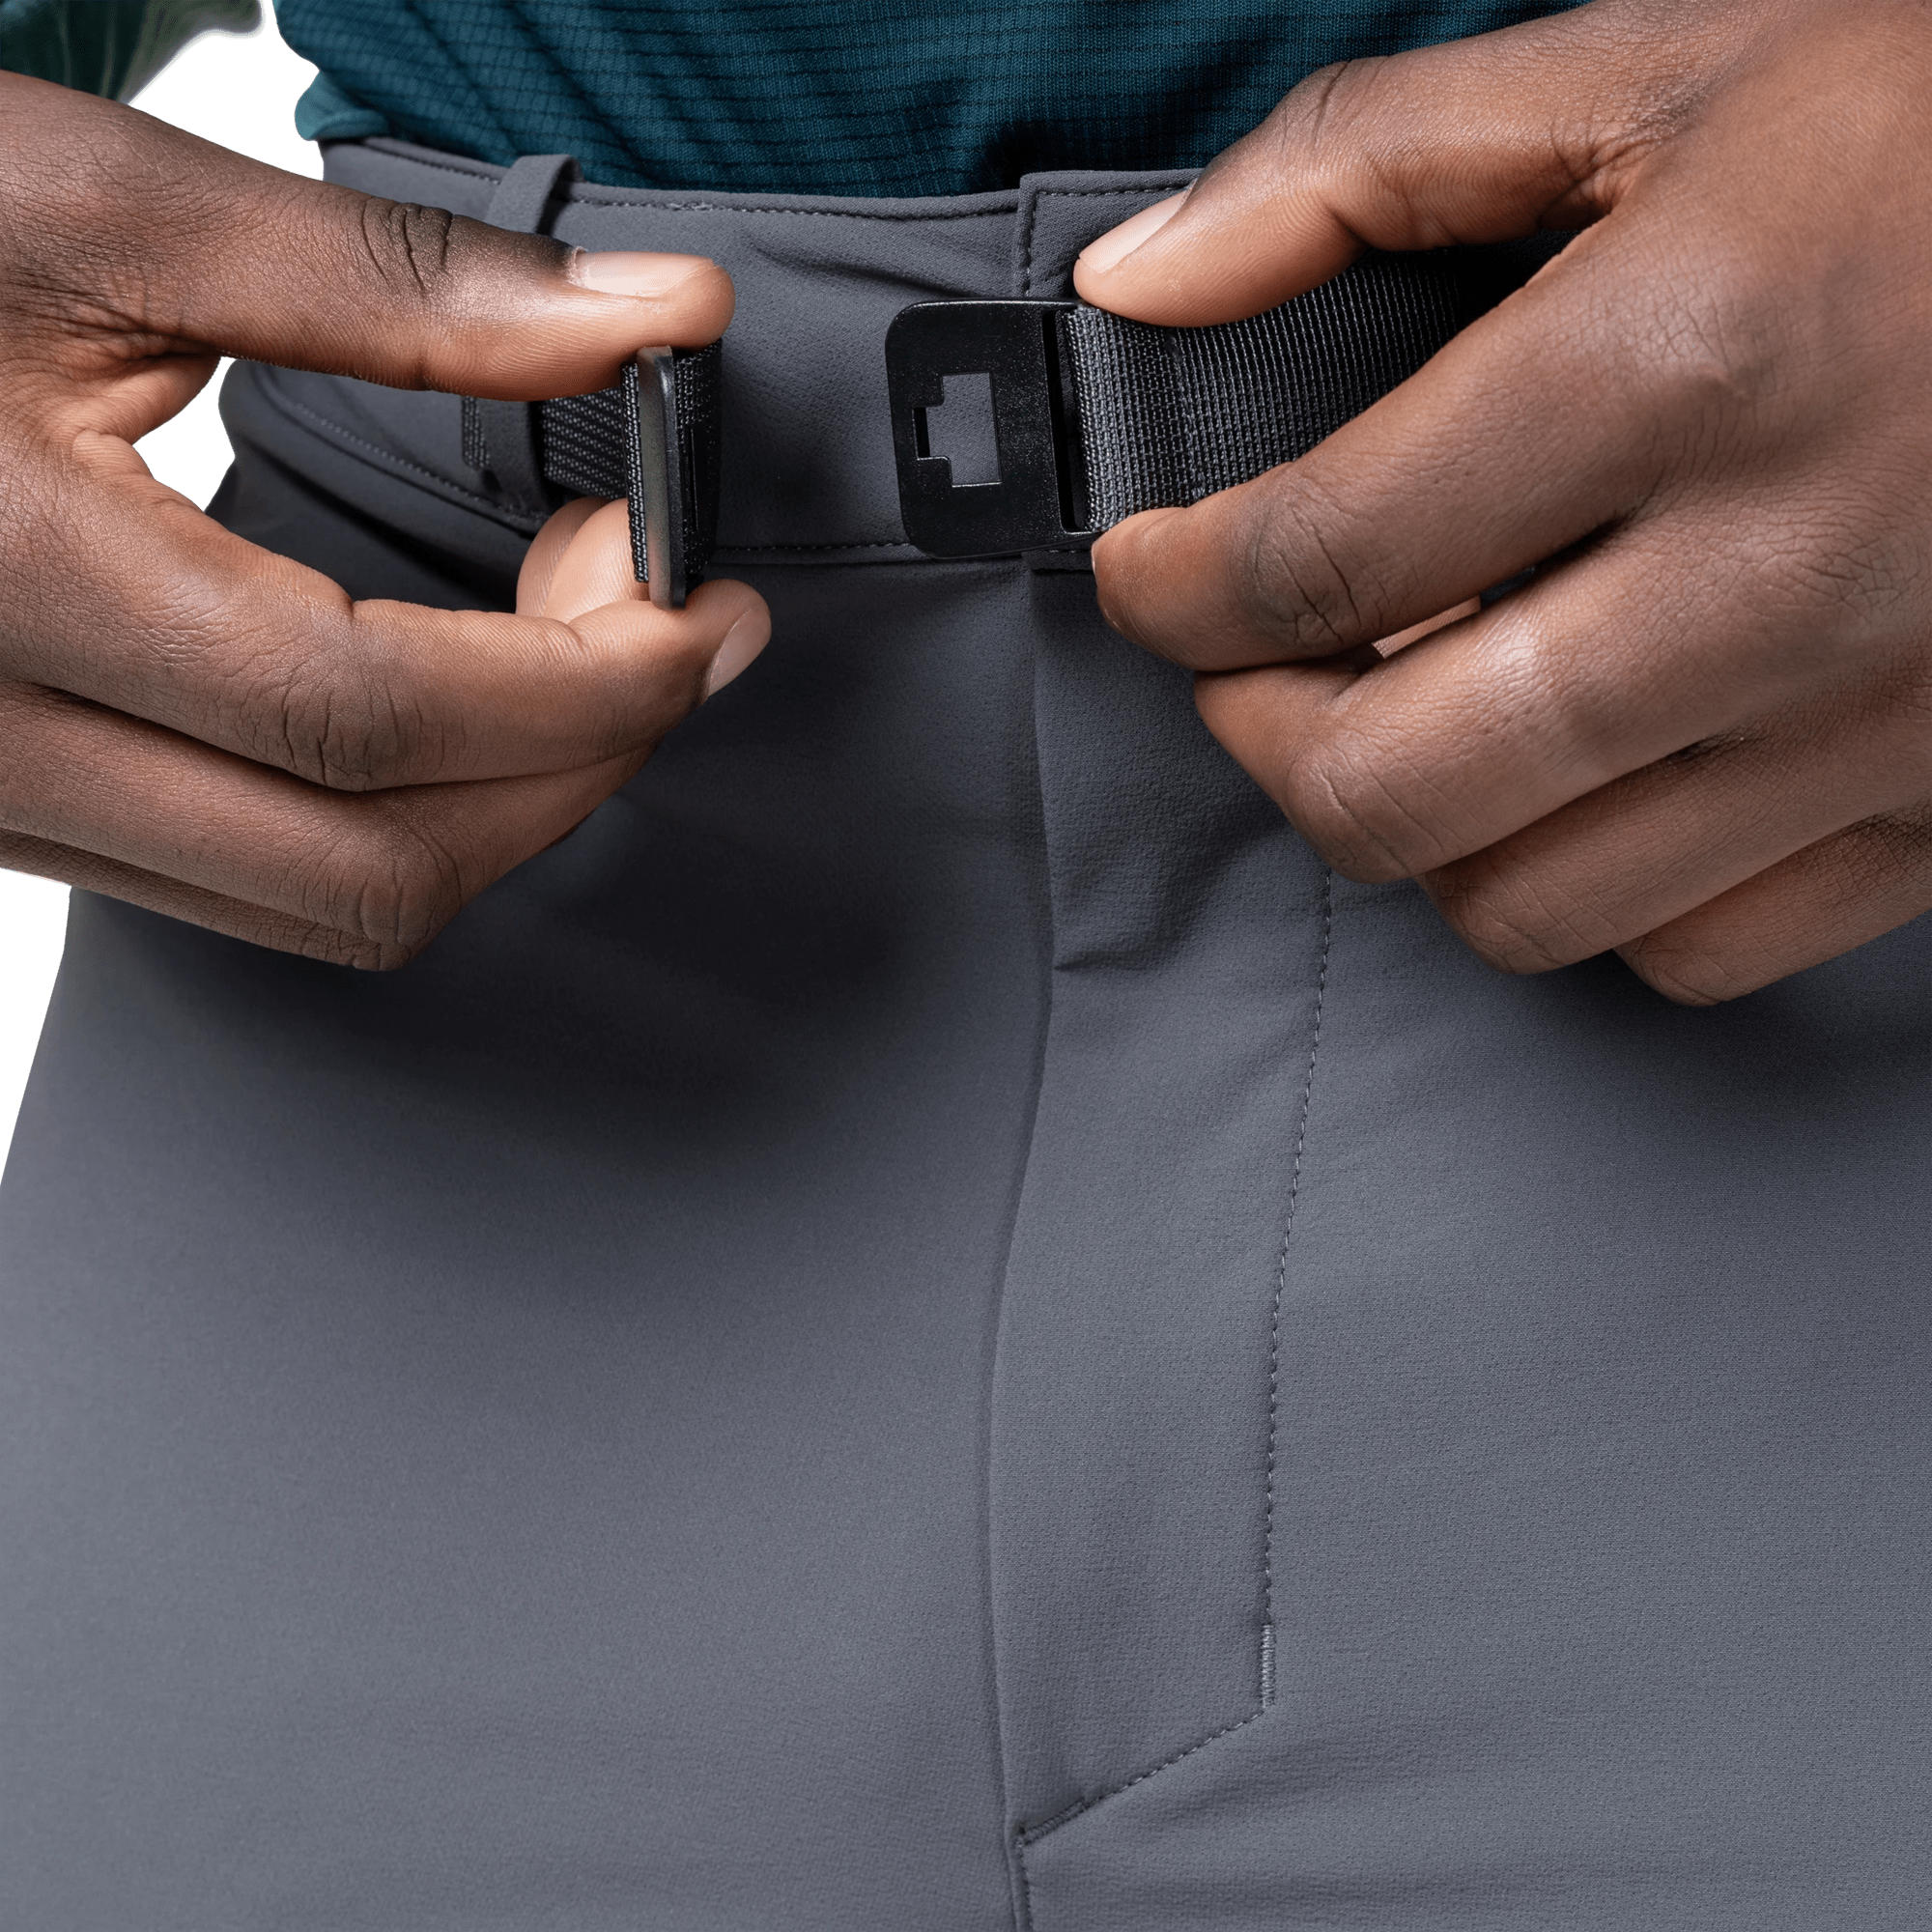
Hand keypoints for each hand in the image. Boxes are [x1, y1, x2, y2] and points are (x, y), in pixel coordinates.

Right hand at [0, 73, 766, 968]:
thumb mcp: (102, 211)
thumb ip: (399, 282)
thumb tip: (653, 322)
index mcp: (12, 580)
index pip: (370, 715)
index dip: (581, 679)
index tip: (696, 609)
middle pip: (374, 868)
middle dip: (573, 766)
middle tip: (664, 634)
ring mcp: (1, 806)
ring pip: (329, 912)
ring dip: (504, 808)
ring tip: (575, 652)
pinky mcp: (25, 815)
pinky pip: (264, 890)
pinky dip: (405, 821)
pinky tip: (455, 703)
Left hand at [1074, 0, 1931, 1003]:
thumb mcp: (1656, 73)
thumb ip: (1356, 168)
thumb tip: (1138, 290)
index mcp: (1681, 361)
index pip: (1314, 560)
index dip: (1171, 589)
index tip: (1149, 572)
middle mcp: (1776, 576)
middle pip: (1389, 788)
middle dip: (1263, 735)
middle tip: (1253, 661)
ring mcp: (1870, 721)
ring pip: (1519, 903)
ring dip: (1413, 818)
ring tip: (1411, 706)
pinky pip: (1689, 946)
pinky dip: (1586, 883)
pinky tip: (1584, 772)